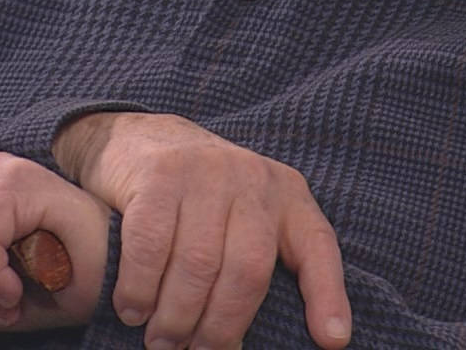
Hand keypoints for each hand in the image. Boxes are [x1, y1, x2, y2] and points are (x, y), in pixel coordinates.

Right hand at [55, 113, 350, 349]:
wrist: (140, 136)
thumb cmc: (198, 197)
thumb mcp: (243, 216)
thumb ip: (253, 263)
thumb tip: (239, 343)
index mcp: (287, 195)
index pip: (318, 247)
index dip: (328, 296)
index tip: (333, 340)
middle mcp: (253, 179)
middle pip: (248, 269)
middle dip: (220, 325)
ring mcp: (207, 172)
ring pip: (198, 263)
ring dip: (176, 316)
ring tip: (161, 342)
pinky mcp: (160, 174)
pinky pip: (152, 245)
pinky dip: (141, 288)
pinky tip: (132, 309)